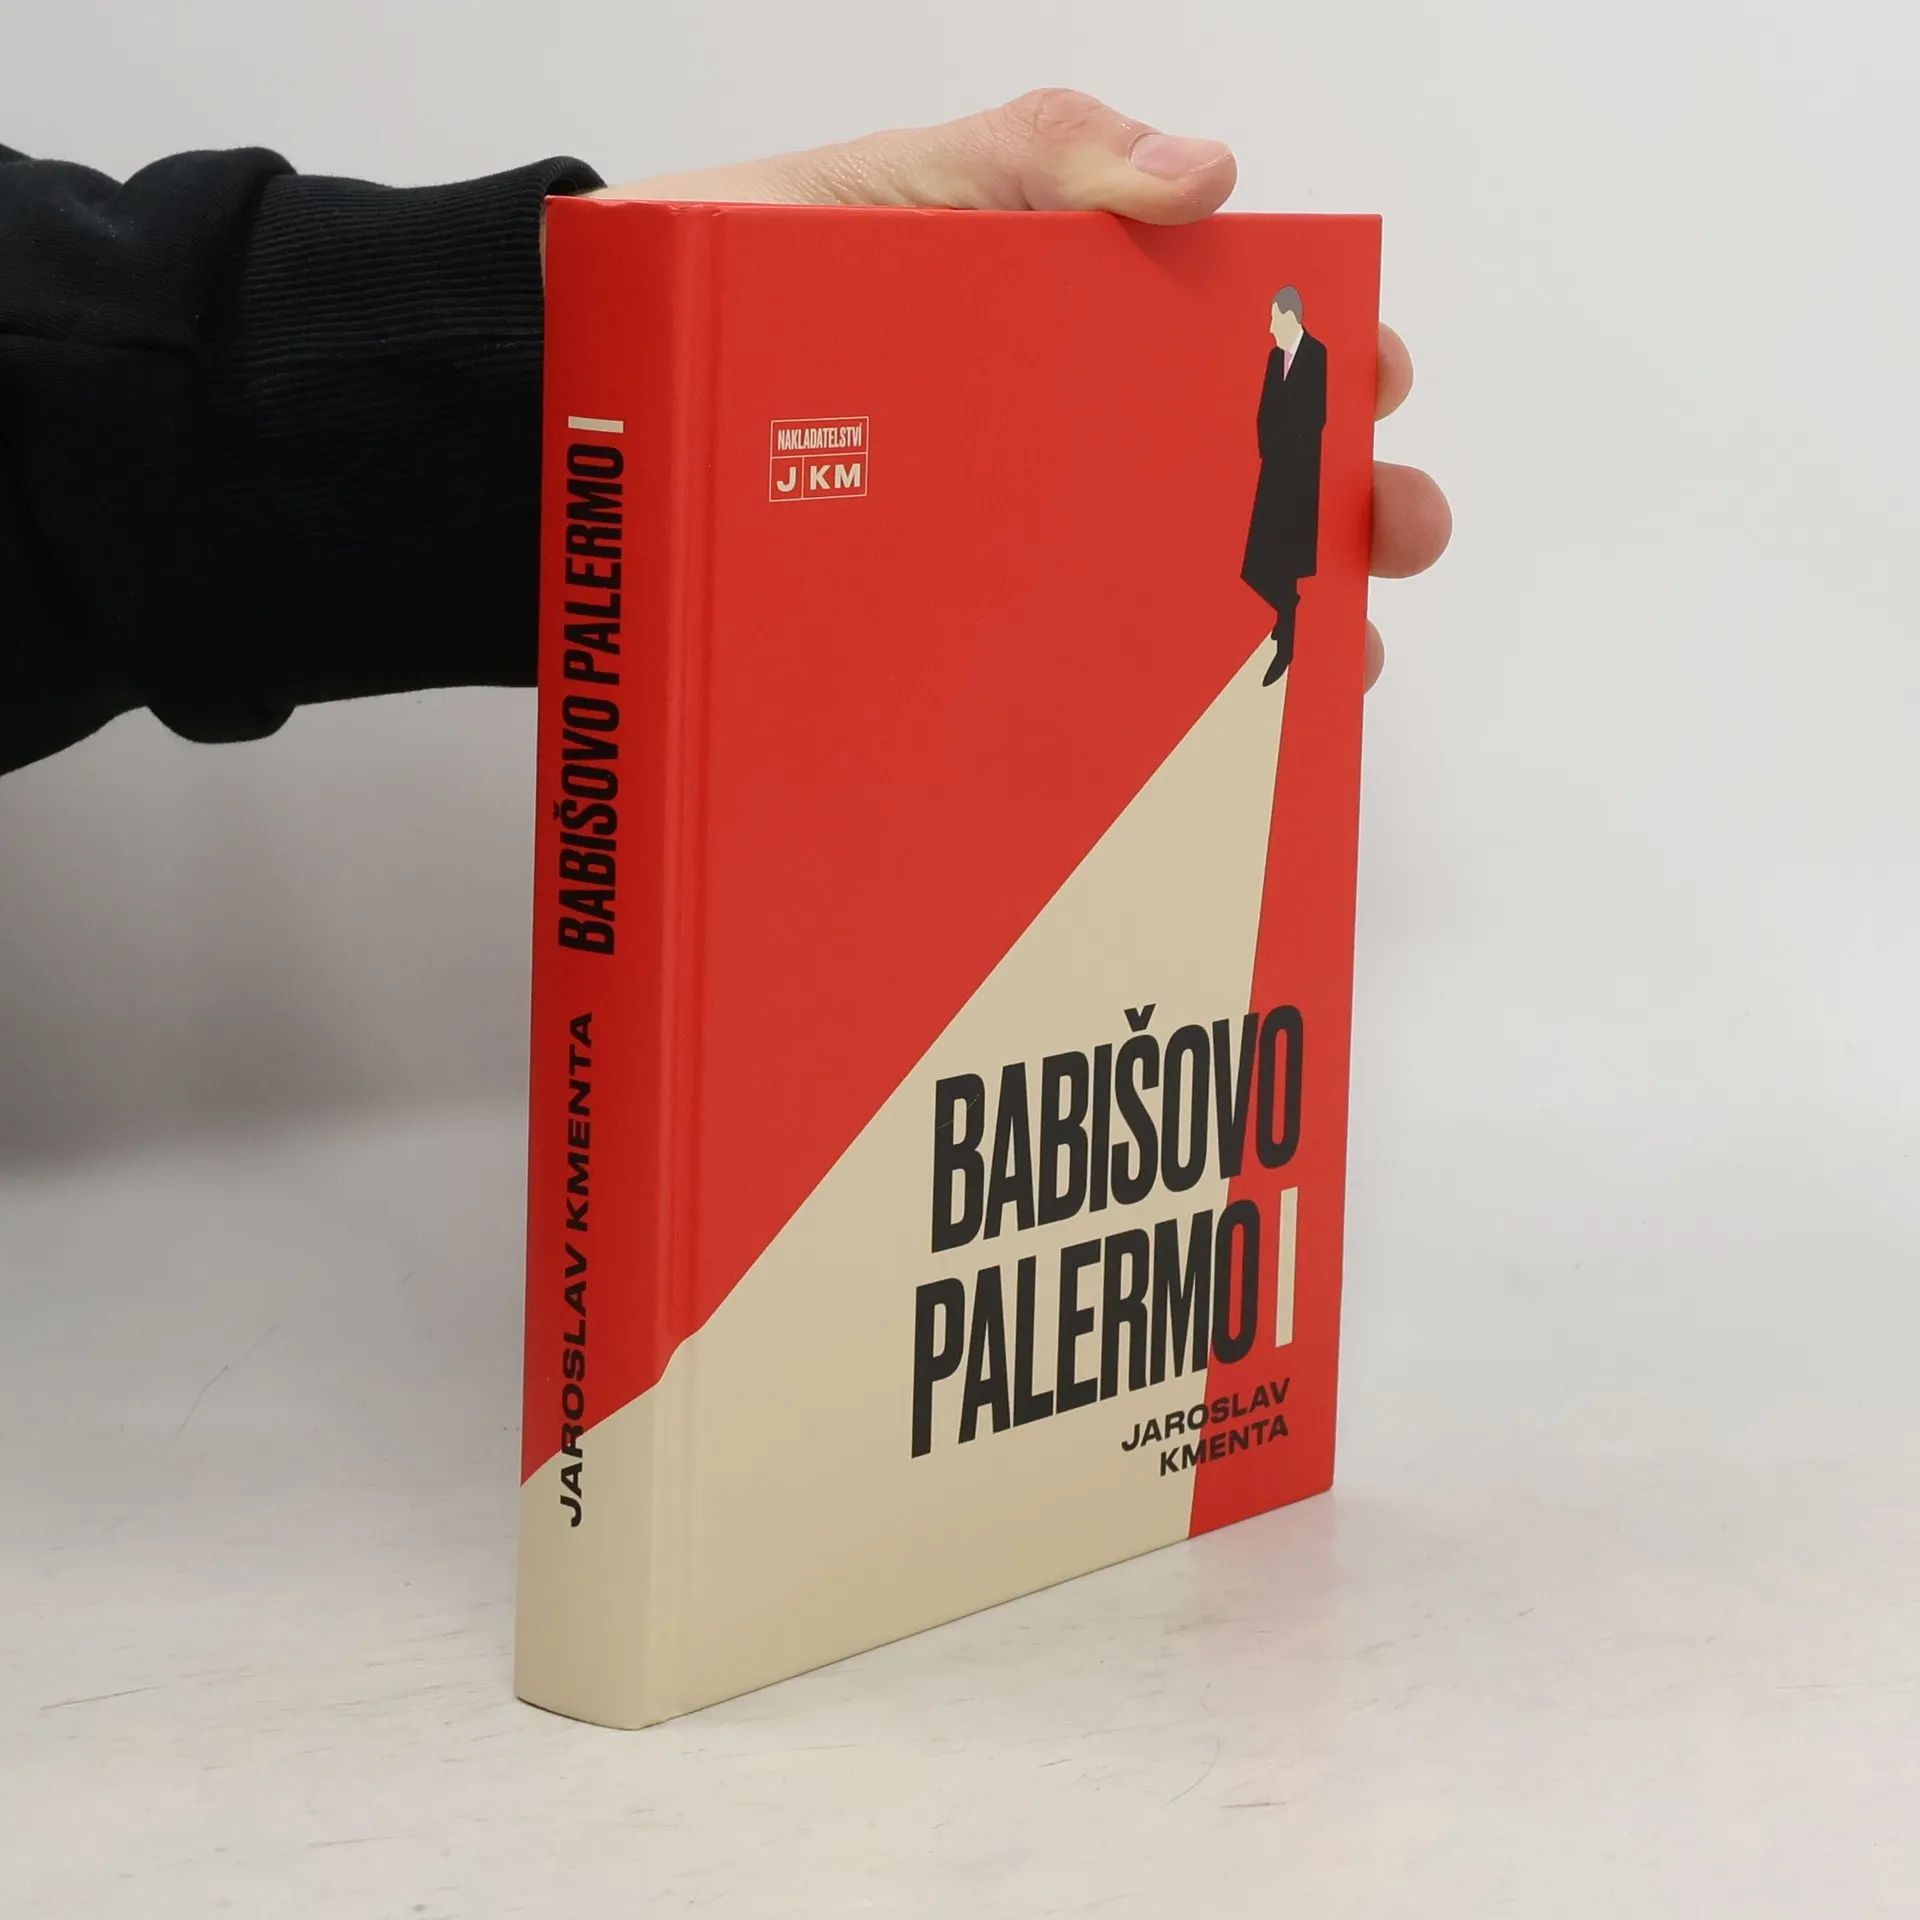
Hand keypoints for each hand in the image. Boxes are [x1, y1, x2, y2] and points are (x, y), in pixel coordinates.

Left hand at [595, 90, 1449, 687]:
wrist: (584, 409)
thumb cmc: (734, 280)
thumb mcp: (899, 188)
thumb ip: (1047, 153)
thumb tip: (1211, 175)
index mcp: (1066, 340)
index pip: (1227, 361)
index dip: (1318, 376)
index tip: (1374, 394)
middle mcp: (1053, 466)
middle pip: (1228, 499)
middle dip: (1331, 520)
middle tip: (1379, 542)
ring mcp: (1004, 570)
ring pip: (1163, 618)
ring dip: (1256, 650)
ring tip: (1311, 684)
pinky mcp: (944, 655)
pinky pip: (1055, 704)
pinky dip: (1129, 733)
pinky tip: (1175, 766)